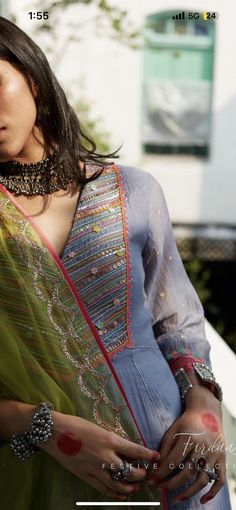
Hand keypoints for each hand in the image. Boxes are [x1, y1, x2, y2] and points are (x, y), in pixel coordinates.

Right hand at [40, 411, 158, 499]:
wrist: (55, 432)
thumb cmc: (76, 425)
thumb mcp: (99, 428)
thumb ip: (112, 440)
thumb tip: (125, 448)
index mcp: (110, 440)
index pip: (136, 451)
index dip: (148, 456)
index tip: (157, 458)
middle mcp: (106, 456)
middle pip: (130, 471)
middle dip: (140, 474)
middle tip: (144, 473)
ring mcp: (96, 468)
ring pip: (119, 484)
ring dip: (130, 487)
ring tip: (135, 486)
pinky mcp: (86, 476)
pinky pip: (104, 489)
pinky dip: (115, 494)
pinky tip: (122, 494)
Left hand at [147, 386, 225, 504]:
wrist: (207, 412)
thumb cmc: (187, 422)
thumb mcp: (173, 430)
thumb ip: (165, 448)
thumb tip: (156, 466)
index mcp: (189, 438)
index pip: (173, 461)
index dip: (161, 473)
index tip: (152, 481)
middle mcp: (203, 447)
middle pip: (187, 473)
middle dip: (171, 484)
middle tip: (161, 488)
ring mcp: (214, 454)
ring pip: (202, 480)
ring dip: (189, 493)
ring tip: (176, 499)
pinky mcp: (222, 459)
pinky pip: (219, 480)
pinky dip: (213, 492)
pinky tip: (203, 500)